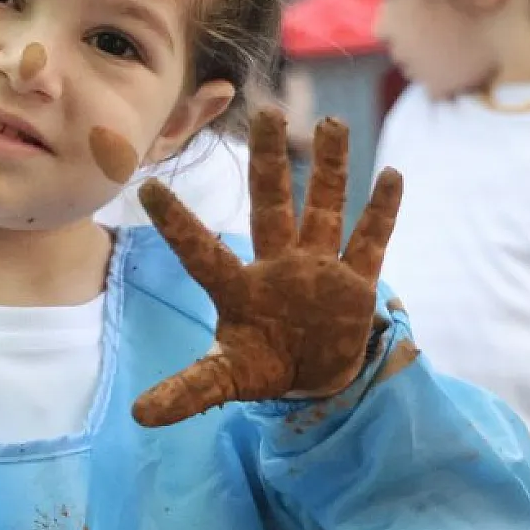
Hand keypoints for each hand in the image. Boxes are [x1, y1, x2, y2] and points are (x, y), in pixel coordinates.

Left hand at [132, 109, 402, 427]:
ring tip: (332, 123)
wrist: (311, 378)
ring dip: (329, 169)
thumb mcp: (224, 380)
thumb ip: (188, 390)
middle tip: (265, 112)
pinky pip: (370, 241)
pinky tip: (390, 174)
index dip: (177, 224)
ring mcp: (317, 269)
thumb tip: (139, 416)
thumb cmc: (261, 366)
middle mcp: (277, 266)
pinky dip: (381, 212)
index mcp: (237, 288)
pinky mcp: (355, 284)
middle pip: (271, 206)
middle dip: (268, 163)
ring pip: (324, 209)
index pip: (201, 252)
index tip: (146, 187)